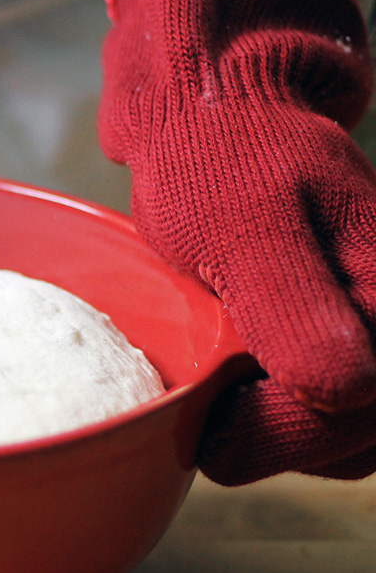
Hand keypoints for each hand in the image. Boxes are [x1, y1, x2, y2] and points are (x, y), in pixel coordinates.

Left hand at [99, 0, 375, 484]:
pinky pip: (334, 429)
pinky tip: (246, 382)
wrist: (221, 126)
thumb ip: (290, 304)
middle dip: (276, 436)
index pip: (354, 412)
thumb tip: (350, 390)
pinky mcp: (362, 351)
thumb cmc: (224, 168)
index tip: (214, 409)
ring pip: (348, 445)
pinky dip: (283, 424)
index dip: (276, 430)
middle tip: (213, 385)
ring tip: (231, 369)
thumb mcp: (243, 228)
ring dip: (278, 433)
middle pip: (357, 443)